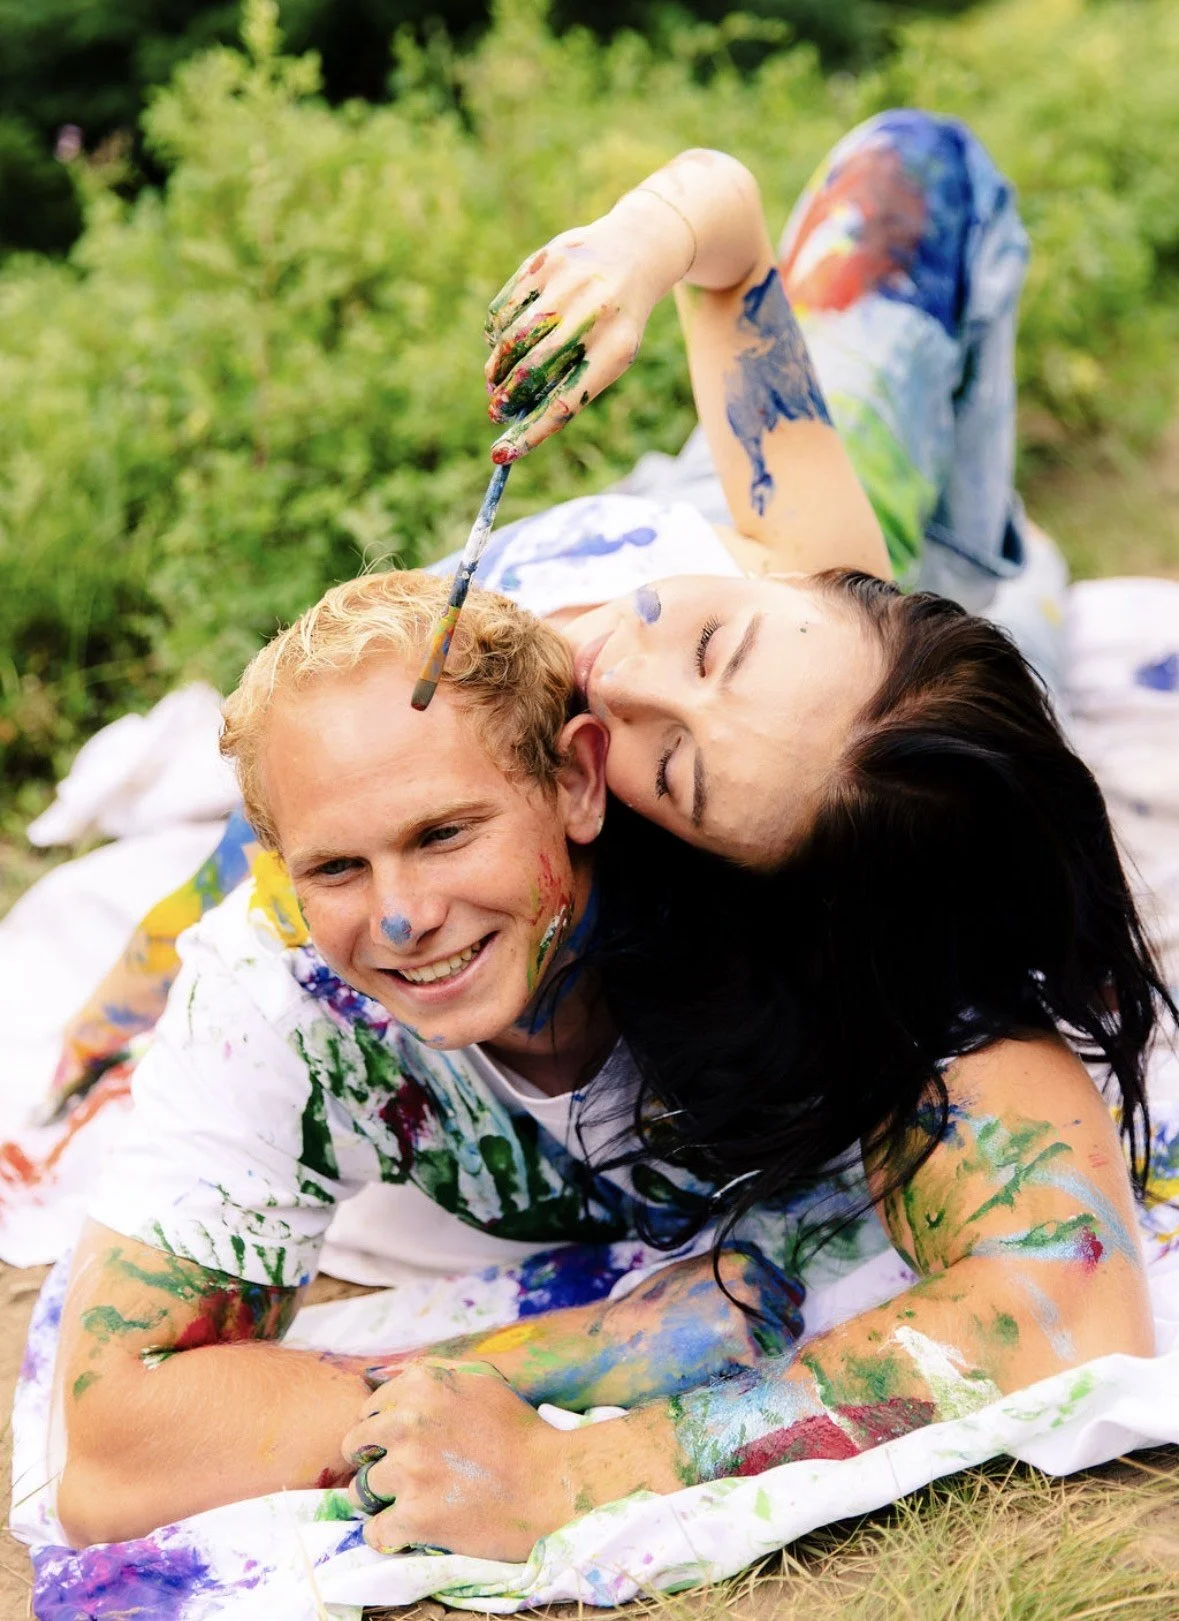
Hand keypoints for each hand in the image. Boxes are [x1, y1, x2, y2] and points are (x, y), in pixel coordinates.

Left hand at [342, 1358, 575, 1561]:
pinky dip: (389, 1535)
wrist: (552, 1483)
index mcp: (422, 1384)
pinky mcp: (416, 1516)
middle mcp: (408, 1421)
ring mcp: (409, 1470)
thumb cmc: (519, 1430)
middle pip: (357, 1447)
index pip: (369, 1411)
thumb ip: (430, 1371)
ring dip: (384, 1499)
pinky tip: (411, 1530)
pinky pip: (375, 1530)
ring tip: (417, 1501)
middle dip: (374, 1461)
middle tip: (404, 1475)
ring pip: (363, 1490)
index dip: (383, 1432)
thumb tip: (380, 1375)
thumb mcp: (479, 1379)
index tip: (405, 1446)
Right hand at [483, 197, 689, 464]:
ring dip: (496, 368)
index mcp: (616, 350)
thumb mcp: (609, 357)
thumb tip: (519, 423)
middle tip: (495, 412)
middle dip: (505, 399)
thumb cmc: (615, 323)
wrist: (634, 251)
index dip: (530, 434)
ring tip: (496, 378)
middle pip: (532, 372)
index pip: (565, 404)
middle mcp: (594, 315)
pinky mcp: (546, 261)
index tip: (500, 456)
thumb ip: (570, 386)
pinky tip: (502, 341)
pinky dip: (496, 335)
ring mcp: (569, 285)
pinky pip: (504, 311)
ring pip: (511, 340)